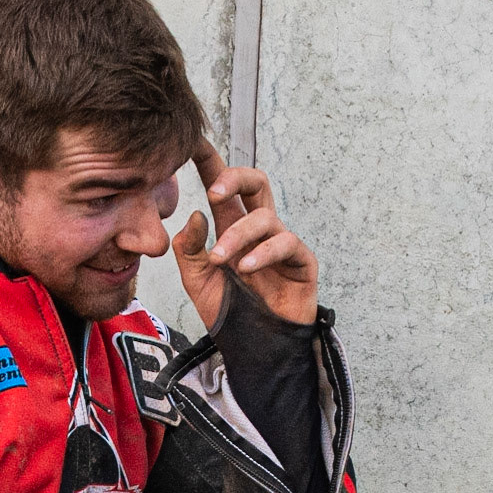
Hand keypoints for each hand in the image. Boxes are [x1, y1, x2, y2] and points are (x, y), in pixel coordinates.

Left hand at [172, 140, 317, 328]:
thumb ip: (190, 250)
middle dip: (235, 177)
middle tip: (213, 191)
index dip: (209, 161)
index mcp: (232, 228)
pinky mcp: (301, 262)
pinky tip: (246, 268)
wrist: (256, 349)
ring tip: (222, 260)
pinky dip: (263, 253)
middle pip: (255, 182)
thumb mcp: (197, 282)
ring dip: (238, 236)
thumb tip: (195, 214)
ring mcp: (282, 244)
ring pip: (264, 217)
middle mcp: (258, 230)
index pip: (222, 186)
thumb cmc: (231, 313)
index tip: (193, 142)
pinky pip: (285, 244)